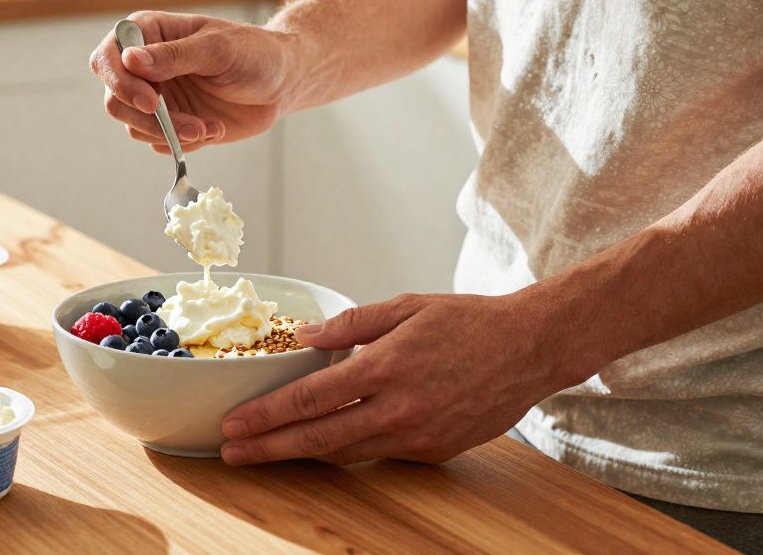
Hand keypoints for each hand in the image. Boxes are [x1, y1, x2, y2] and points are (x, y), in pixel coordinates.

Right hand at [89, 11, 298, 153]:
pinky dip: (186, 144)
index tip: (151, 101)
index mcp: (149, 34)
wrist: (281, 82)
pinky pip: (159, 144)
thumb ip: (174, 55)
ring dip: (173, 134)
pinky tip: (214, 129)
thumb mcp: (218, 49)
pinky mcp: (170, 124)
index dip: (120, 82)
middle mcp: (144, 67)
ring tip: (210, 127)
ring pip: (135, 126)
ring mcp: (156, 97)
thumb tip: (130, 60)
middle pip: (115, 99)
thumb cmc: (253, 53)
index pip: (108, 57)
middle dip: (151, 119)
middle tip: (191, 126)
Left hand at [219, 292, 571, 464]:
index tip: (235, 424)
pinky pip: (379, 453)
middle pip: (318, 438)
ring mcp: (417, 436)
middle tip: (231, 452)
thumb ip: (350, 323)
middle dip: (269, 448)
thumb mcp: (406, 307)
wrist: (531, 348)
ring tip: (267, 452)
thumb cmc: (469, 321)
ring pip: (346, 453)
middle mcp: (399, 409)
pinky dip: (348, 448)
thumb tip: (303, 338)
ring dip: (302, 454)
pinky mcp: (433, 451)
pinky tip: (324, 442)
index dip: (267, 415)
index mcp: (386, 366)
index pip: (311, 399)